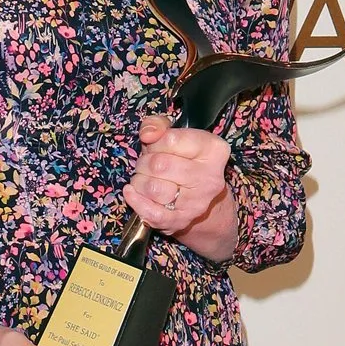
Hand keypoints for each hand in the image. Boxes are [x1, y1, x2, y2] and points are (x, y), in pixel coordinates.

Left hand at [122, 115, 236, 260]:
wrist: (196, 195)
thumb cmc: (180, 159)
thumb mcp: (172, 134)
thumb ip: (157, 124)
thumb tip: (148, 134)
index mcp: (214, 150)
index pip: (170, 140)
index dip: (154, 142)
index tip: (155, 146)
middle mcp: (211, 178)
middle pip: (159, 165)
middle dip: (144, 162)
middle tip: (146, 164)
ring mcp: (198, 202)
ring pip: (153, 188)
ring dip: (139, 181)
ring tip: (144, 178)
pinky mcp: (182, 221)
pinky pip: (153, 213)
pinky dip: (136, 202)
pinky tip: (131, 193)